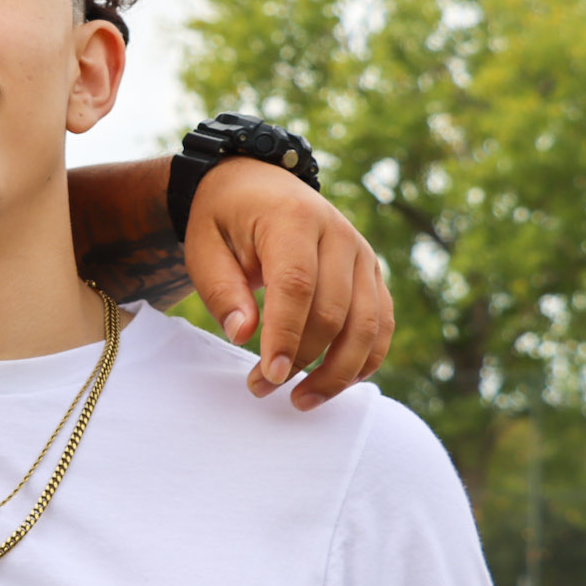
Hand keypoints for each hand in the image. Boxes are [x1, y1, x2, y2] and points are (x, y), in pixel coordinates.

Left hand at [183, 158, 394, 410]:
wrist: (257, 185)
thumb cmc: (224, 221)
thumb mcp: (204, 247)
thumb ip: (221, 289)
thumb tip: (243, 336)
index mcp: (293, 219)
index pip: (298, 285)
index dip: (286, 335)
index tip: (269, 375)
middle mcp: (339, 234)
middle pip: (334, 311)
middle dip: (302, 360)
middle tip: (261, 388)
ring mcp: (362, 254)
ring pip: (367, 324)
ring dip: (338, 371)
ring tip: (300, 401)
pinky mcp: (371, 274)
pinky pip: (380, 323)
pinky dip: (364, 359)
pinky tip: (335, 384)